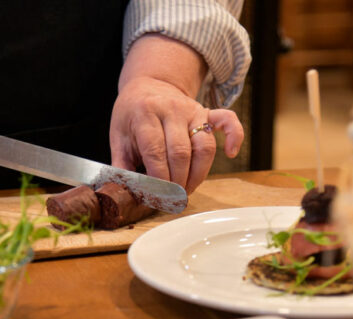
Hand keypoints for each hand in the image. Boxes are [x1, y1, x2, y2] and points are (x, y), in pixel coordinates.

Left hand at [110, 76, 243, 192]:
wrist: (148, 87)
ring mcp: (192, 110)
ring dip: (198, 174)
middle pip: (181, 153)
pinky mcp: (207, 111)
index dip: (158, 180)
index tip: (157, 197)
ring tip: (187, 189)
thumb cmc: (132, 116)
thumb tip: (125, 193)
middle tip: (172, 198)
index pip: (156, 152)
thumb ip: (121, 165)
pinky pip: (227, 121)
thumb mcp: (118, 137)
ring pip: (204, 146)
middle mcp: (171, 110)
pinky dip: (234, 136)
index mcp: (145, 114)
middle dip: (177, 182)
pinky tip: (230, 153)